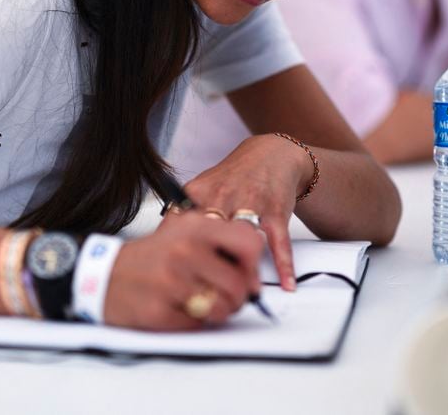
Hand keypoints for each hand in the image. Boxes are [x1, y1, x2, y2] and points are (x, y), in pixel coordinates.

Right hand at [104, 212, 262, 329]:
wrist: (105, 276)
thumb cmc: (152, 257)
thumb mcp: (186, 233)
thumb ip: (221, 243)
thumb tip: (253, 270)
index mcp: (195, 227)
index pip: (248, 241)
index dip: (253, 263)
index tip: (247, 273)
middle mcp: (185, 250)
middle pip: (239, 284)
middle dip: (239, 297)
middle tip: (228, 297)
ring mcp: (172, 281)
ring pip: (223, 308)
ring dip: (220, 312)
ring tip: (205, 304)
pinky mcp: (160, 310)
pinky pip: (199, 325)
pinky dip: (195, 322)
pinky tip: (181, 309)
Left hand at [184, 134, 311, 290]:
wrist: (270, 154)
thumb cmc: (235, 177)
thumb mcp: (203, 187)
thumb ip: (184, 213)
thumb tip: (163, 243)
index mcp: (200, 192)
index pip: (181, 226)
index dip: (177, 253)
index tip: (175, 276)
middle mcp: (223, 196)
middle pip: (211, 237)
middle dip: (208, 265)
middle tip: (206, 292)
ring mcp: (251, 203)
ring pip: (243, 242)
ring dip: (244, 270)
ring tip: (242, 294)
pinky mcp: (276, 211)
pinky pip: (279, 242)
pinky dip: (284, 264)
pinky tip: (285, 284)